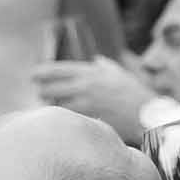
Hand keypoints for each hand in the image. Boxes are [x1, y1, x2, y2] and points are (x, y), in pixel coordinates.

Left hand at [30, 55, 150, 143]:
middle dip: (42, 91)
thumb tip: (95, 60)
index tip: (33, 75)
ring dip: (52, 106)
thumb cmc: (134, 93)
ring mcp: (85, 104)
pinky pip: (67, 118)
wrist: (146, 114)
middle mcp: (84, 86)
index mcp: (90, 72)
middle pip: (50, 88)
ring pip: (56, 105)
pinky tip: (64, 119)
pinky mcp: (87, 119)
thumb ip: (104, 65)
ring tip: (53, 107)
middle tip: (41, 93)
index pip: (57, 69)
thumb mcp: (119, 73)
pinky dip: (63, 118)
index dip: (41, 72)